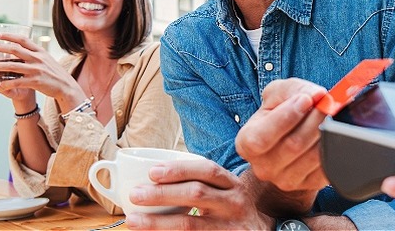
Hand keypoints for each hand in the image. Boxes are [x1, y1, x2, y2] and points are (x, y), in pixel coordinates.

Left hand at [0, 33, 85, 109]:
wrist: (66, 86)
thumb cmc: (54, 72)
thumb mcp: (46, 58)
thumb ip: (34, 53)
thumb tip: (20, 46)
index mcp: (39, 51)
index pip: (21, 39)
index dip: (7, 36)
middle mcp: (37, 58)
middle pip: (13, 50)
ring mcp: (36, 70)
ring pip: (11, 66)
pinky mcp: (35, 82)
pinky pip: (16, 82)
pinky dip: (5, 82)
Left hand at [124, 159, 273, 229]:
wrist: (261, 230)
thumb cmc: (232, 208)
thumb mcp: (224, 191)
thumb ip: (201, 183)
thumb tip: (152, 180)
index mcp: (232, 184)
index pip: (207, 171)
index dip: (179, 170)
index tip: (152, 172)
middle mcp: (234, 203)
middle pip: (197, 194)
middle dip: (162, 194)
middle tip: (135, 194)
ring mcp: (231, 228)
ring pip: (192, 225)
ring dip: (159, 224)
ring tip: (134, 222)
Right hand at [233, 78, 328, 214]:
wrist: (289, 137)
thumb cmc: (280, 113)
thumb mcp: (279, 94)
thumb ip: (294, 89)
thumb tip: (317, 95)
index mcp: (247, 144)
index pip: (262, 137)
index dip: (286, 117)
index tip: (305, 99)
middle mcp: (263, 167)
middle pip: (293, 145)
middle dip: (314, 119)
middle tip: (327, 102)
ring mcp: (285, 180)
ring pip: (312, 156)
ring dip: (327, 132)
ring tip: (331, 115)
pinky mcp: (308, 185)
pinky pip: (326, 167)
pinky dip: (333, 147)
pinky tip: (333, 133)